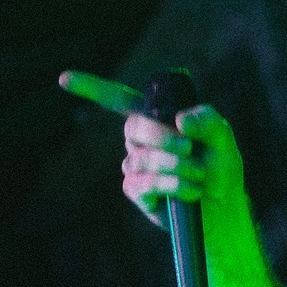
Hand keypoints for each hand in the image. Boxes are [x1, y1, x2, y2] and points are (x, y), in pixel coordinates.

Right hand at [58, 71, 245, 229]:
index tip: (63, 79)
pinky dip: (171, 185)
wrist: (223, 208)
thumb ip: (208, 121)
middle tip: (188, 149)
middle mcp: (141, 141)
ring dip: (175, 166)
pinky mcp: (138, 192)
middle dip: (161, 136)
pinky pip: (143, 183)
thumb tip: (181, 120)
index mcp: (156, 119)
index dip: (91, 88)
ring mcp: (136, 167)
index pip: (117, 100)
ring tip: (199, 175)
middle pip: (134, 127)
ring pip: (143, 158)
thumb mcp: (222, 138)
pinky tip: (190, 191)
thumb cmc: (220, 167)